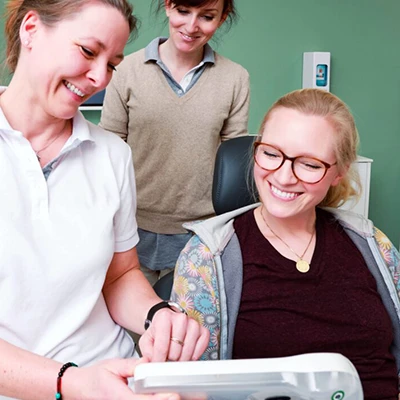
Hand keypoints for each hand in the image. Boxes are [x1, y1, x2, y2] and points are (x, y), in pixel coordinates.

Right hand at [63, 357, 179, 399]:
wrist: (76, 388)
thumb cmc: (93, 377)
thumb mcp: (113, 365)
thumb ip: (132, 365)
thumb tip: (148, 361)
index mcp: (118, 397)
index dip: (160, 399)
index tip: (173, 394)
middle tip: (177, 395)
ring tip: (171, 395)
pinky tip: (157, 396)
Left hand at [139, 308, 209, 361]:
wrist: (167, 321)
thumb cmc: (158, 330)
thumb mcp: (146, 340)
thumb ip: (146, 354)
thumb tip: (147, 363)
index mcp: (164, 317)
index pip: (162, 347)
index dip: (158, 360)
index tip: (157, 364)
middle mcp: (181, 318)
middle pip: (175, 351)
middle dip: (170, 359)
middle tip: (167, 356)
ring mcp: (193, 323)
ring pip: (188, 351)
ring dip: (181, 358)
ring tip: (176, 354)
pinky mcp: (203, 330)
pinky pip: (202, 347)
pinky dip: (195, 355)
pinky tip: (187, 352)